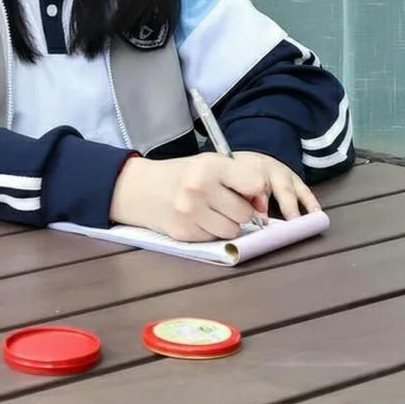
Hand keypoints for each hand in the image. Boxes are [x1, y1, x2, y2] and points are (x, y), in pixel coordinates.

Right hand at [110, 151, 318, 244]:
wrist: (142, 189)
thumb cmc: (184, 175)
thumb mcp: (210, 164)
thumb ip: (240, 179)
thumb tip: (262, 206)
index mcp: (210, 166)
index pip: (255, 184)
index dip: (256, 192)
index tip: (248, 192)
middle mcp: (199, 188)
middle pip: (246, 213)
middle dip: (239, 210)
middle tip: (222, 201)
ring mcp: (190, 212)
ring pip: (233, 230)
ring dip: (226, 223)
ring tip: (210, 211)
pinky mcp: (184, 233)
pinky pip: (215, 239)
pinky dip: (210, 231)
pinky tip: (197, 219)